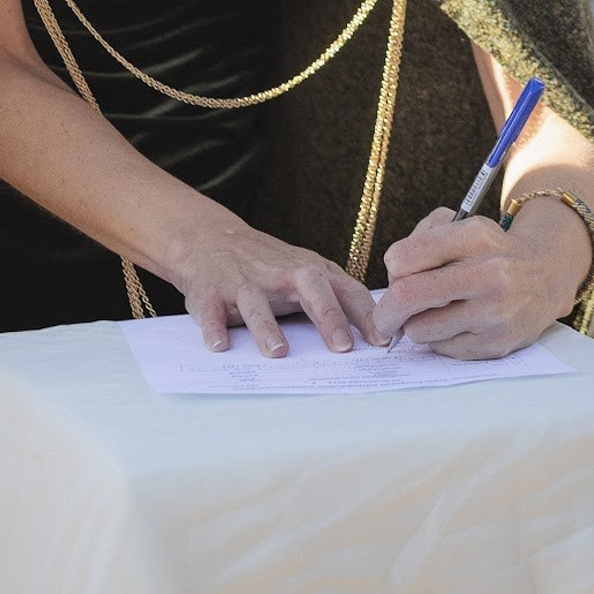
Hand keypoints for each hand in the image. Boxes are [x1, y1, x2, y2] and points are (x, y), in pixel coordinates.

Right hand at [164, 214, 379, 356]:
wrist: (211, 240)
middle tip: (342, 348)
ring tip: (279, 353)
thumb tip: (376, 331)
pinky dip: (214, 328)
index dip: (365, 315)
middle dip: (328, 315)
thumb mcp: (305, 272)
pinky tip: (220, 346)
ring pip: (256, 303)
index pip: (344, 289)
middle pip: (309, 288)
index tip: (383, 341)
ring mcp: (243, 283)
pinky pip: (211, 311)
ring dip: (267, 328)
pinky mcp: (210, 293)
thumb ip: (335, 296)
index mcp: (308, 271)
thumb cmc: (269, 266)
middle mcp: (279, 273)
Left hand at [377, 202, 592, 354]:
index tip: (395, 275)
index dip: (392, 269)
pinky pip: (443, 349)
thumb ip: (422, 240)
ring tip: (434, 313)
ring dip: (416, 326)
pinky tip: (459, 324)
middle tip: (385, 317)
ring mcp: (494, 313)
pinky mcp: (497, 344)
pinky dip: (441, 339)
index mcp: (475, 236)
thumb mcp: (462, 225)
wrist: (545, 275)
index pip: (406, 257)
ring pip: (420, 330)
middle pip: (407, 296)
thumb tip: (392, 278)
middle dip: (386, 311)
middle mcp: (488, 274)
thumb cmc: (490, 250)